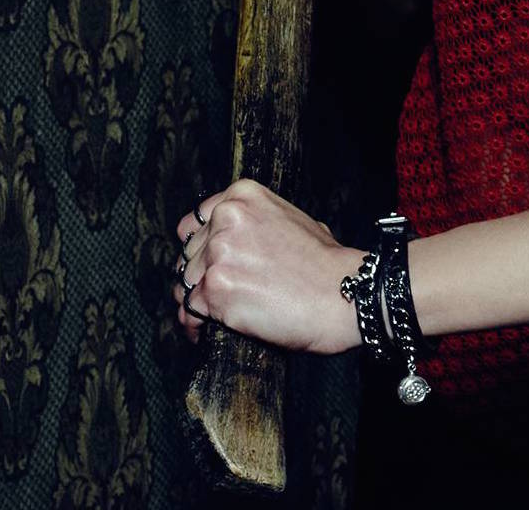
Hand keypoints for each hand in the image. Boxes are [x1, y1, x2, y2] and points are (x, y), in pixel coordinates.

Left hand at [171, 180, 366, 354]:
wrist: (342, 293)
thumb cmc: (325, 262)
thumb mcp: (292, 219)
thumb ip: (255, 222)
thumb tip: (237, 241)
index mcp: (241, 197)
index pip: (195, 223)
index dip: (199, 247)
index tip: (205, 263)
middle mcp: (225, 221)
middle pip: (189, 254)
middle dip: (199, 275)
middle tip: (213, 294)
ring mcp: (218, 255)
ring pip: (186, 283)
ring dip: (195, 301)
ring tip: (207, 317)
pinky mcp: (216, 291)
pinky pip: (189, 313)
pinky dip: (194, 326)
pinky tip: (204, 333)